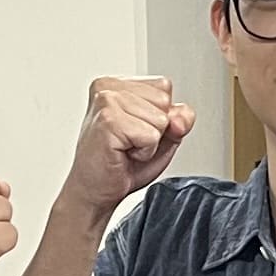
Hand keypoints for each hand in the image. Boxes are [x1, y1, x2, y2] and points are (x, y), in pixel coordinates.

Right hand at [61, 76, 191, 218]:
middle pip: (164, 100)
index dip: (159, 116)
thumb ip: (179, 119)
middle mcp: (108, 87)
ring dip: (149, 142)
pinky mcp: (108, 121)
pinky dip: (143, 152)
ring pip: (160, 119)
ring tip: (125, 148)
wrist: (94, 191)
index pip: (164, 87)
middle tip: (128, 142)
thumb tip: (181, 118)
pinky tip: (122, 154)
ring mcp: (106, 102)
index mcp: (117, 84)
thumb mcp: (161, 136)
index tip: (134, 131)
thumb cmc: (121, 164)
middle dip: (155, 129)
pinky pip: (151, 136)